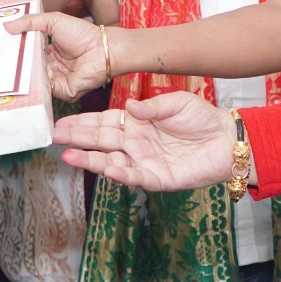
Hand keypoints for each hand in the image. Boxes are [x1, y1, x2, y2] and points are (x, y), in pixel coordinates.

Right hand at [6, 12, 108, 98]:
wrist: (102, 49)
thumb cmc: (82, 33)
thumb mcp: (53, 21)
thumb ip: (30, 22)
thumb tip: (6, 25)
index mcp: (50, 53)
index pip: (28, 56)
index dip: (15, 53)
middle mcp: (52, 68)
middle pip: (29, 70)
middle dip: (14, 68)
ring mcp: (57, 81)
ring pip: (34, 81)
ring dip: (23, 77)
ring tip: (4, 72)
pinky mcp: (63, 92)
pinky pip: (46, 92)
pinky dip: (36, 86)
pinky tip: (23, 81)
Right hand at [52, 93, 235, 191]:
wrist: (227, 141)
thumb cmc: (202, 119)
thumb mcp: (177, 103)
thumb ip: (152, 107)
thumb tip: (127, 106)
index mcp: (137, 123)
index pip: (104, 122)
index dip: (83, 122)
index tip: (61, 121)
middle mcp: (135, 143)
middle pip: (100, 141)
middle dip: (76, 138)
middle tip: (53, 136)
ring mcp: (143, 161)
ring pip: (110, 161)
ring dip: (89, 159)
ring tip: (67, 156)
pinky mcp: (156, 178)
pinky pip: (133, 176)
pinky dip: (119, 174)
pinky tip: (105, 168)